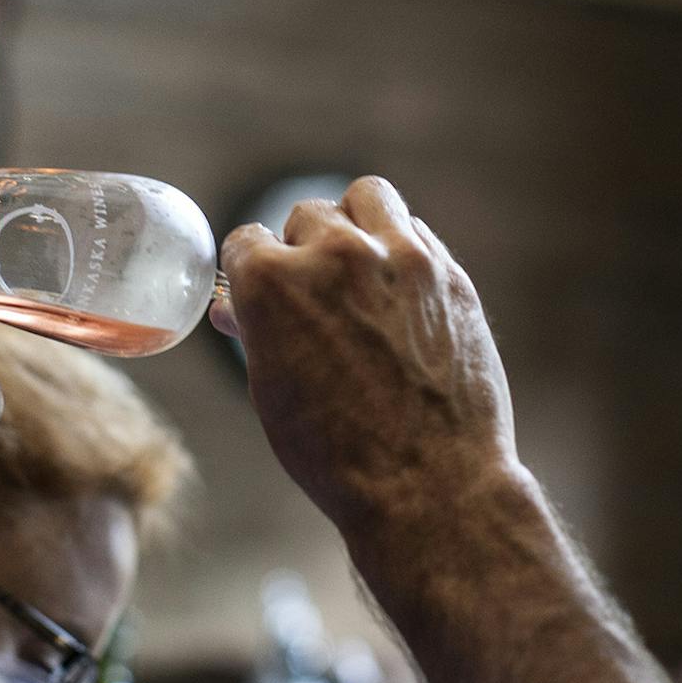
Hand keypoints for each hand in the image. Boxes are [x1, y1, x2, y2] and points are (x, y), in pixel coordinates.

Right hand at [215, 177, 521, 533]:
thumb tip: (234, 306)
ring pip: (365, 197)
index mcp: (271, 282)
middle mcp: (332, 254)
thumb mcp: (272, 391)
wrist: (428, 485)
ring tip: (358, 265)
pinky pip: (414, 230)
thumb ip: (254, 332)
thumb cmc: (336, 452)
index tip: (264, 291)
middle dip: (304, 250)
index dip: (251, 272)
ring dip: (354, 223)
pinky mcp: (447, 273)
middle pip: (306, 215)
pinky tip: (399, 287)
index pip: (246, 241)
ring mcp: (397, 257)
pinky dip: (400, 247)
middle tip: (318, 294)